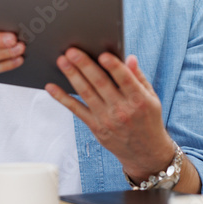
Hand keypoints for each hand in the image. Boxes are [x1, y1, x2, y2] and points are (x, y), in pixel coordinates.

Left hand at [45, 49, 175, 181]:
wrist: (145, 152)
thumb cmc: (148, 119)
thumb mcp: (151, 98)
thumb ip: (139, 77)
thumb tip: (129, 58)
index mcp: (139, 100)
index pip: (125, 79)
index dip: (114, 66)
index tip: (102, 54)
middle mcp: (122, 110)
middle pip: (100, 83)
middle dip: (85, 65)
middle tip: (72, 51)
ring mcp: (107, 120)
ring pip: (86, 93)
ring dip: (72, 76)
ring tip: (62, 61)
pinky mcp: (95, 127)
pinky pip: (76, 110)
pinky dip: (62, 98)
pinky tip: (51, 87)